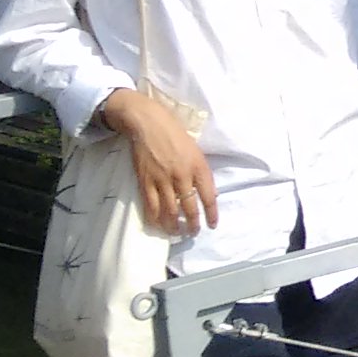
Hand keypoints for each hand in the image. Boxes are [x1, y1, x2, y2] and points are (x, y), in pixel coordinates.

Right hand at [103, 89, 217, 236]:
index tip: (212, 225)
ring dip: (174, 226)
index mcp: (198, 167)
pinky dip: (155, 218)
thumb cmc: (175, 133)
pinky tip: (158, 225)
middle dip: (192, 224)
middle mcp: (181, 176)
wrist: (148, 123)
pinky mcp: (145, 181)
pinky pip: (150, 206)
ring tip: (176, 233)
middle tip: (193, 232)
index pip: (208, 197)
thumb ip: (202, 173)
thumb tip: (208, 193)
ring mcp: (162, 180)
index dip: (211, 214)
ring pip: (169, 211)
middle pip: (189, 208)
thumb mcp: (196, 151)